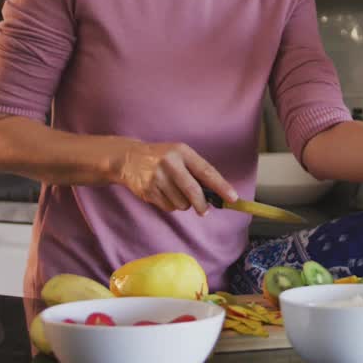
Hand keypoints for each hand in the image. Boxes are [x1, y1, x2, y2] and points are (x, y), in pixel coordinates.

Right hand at [114, 141, 236, 214]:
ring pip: (181, 203)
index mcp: (182, 152)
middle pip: (193, 191)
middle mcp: (170, 163)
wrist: (128, 158)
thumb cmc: (162, 157)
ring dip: (184, 204)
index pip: (206, 171)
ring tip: (175, 192)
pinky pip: (168, 207)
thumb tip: (217, 194)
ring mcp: (157, 177)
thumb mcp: (179, 155)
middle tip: (204, 210)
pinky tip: (164, 194)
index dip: (221, 186)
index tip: (233, 198)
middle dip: (202, 205)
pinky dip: (171, 205)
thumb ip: (196, 171)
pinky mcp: (148, 191)